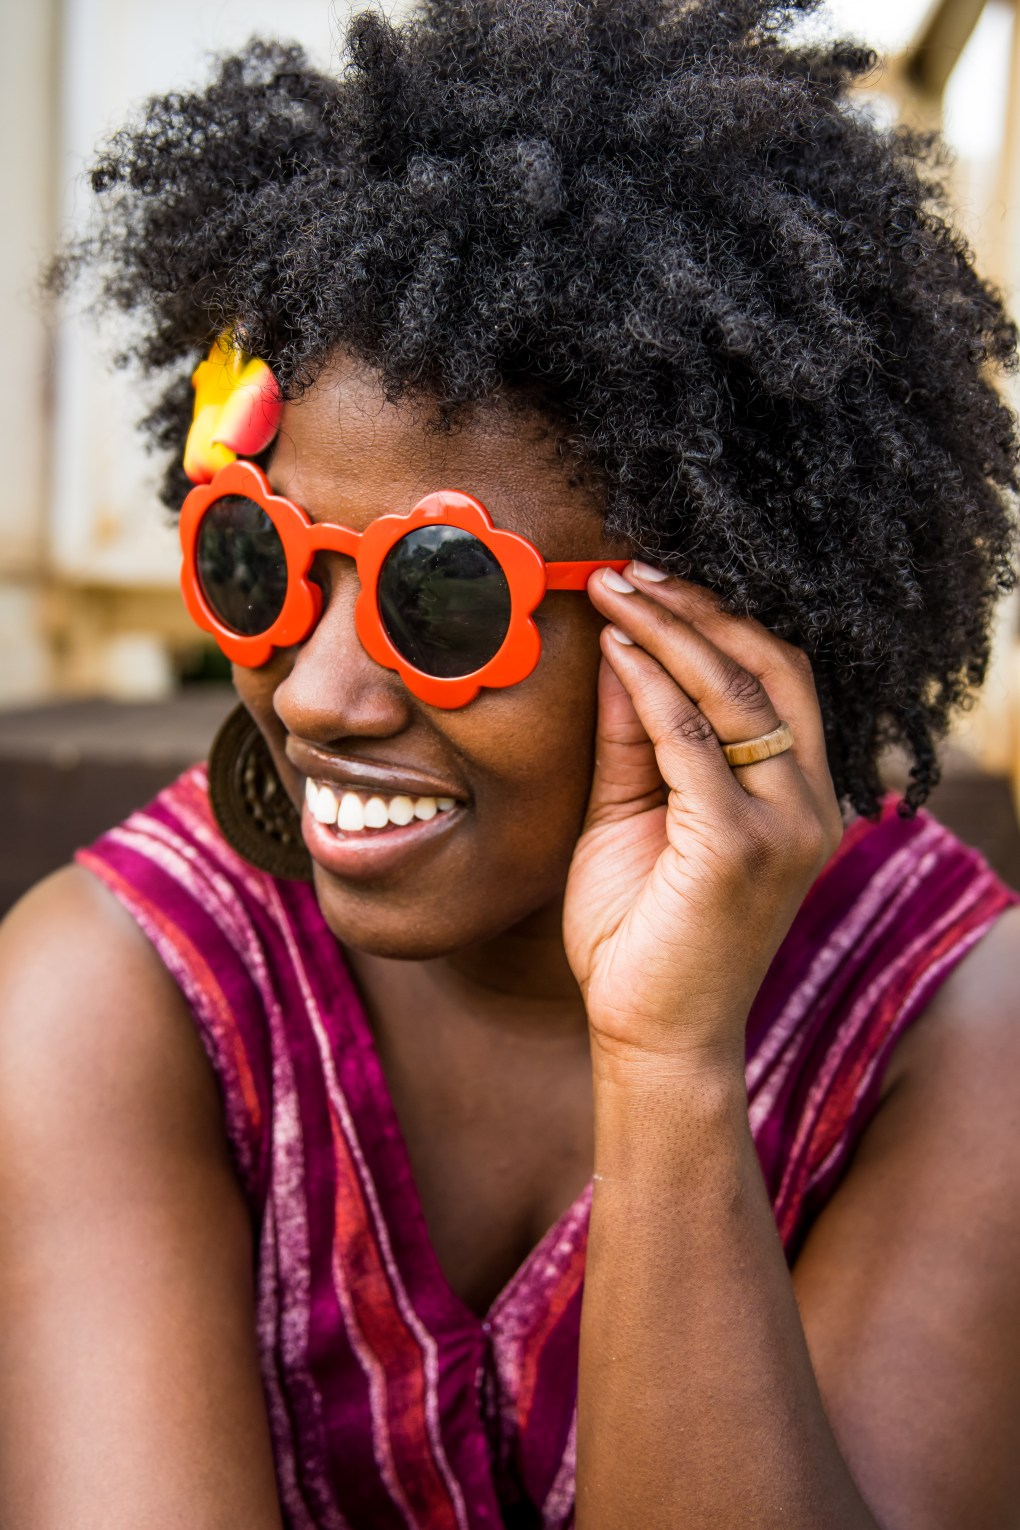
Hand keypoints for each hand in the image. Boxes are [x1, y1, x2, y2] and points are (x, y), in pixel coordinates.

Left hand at [563, 563, 843, 1072]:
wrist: (652, 1039)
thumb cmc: (640, 936)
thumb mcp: (635, 817)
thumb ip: (636, 741)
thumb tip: (619, 651)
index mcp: (798, 797)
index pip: (775, 680)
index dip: (715, 621)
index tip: (648, 582)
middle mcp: (809, 805)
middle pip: (770, 670)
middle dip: (696, 610)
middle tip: (627, 571)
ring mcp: (784, 827)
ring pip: (737, 694)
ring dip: (670, 632)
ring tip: (612, 592)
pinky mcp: (739, 847)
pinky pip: (694, 742)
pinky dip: (652, 688)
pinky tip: (616, 652)